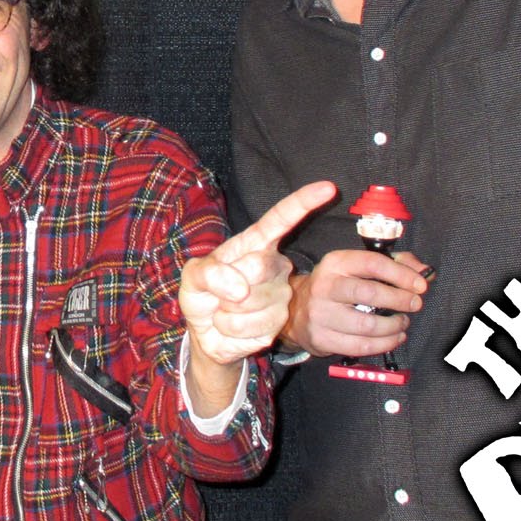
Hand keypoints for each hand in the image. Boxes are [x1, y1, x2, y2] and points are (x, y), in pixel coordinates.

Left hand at [179, 181, 338, 409]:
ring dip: (227, 311)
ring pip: (252, 301)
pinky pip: (252, 326)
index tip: (327, 187)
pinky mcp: (280, 322)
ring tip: (226, 309)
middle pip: (259, 267)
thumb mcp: (193, 276)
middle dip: (229, 283)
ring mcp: (281, 294)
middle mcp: (275, 265)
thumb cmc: (203, 295)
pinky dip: (233, 329)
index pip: (281, 219)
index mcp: (256, 244)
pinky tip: (233, 326)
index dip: (303, 203)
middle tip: (221, 292)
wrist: (207, 333)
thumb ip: (207, 273)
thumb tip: (240, 289)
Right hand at [282, 248, 428, 357]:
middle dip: (400, 300)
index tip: (420, 285)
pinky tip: (394, 338)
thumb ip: (394, 264)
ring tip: (403, 323)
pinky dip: (384, 344)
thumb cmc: (336, 287)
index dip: (401, 274)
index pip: (372, 263)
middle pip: (369, 293)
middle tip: (415, 304)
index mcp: (335, 263)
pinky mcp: (321, 338)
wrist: (295, 311)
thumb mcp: (357, 267)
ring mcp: (320, 314)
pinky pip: (360, 346)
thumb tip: (424, 272)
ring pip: (367, 324)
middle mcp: (324, 286)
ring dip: (393, 326)